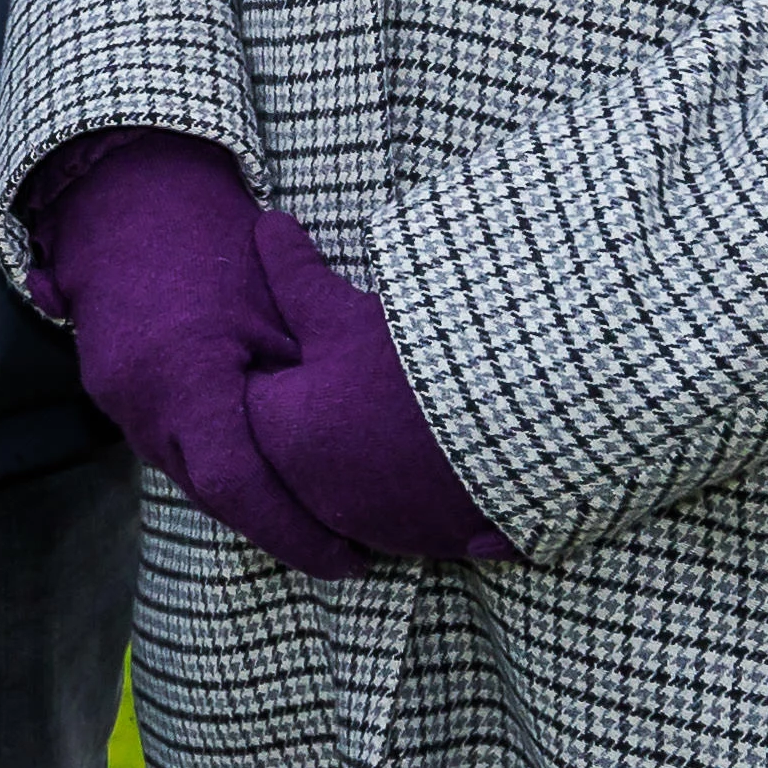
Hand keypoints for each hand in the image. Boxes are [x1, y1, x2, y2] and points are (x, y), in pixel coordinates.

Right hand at [22, 132, 374, 576]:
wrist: (125, 191)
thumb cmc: (212, 238)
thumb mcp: (275, 305)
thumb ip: (307, 380)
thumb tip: (368, 449)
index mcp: (184, 382)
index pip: (242, 492)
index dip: (300, 537)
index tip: (353, 559)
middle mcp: (139, 404)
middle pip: (216, 497)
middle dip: (281, 528)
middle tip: (346, 547)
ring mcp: (116, 401)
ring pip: (190, 477)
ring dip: (248, 498)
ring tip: (312, 513)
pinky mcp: (108, 392)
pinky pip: (167, 448)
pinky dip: (215, 462)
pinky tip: (260, 465)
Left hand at [246, 208, 512, 564]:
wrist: (519, 417)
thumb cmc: (414, 358)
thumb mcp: (341, 308)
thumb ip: (291, 274)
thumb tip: (266, 226)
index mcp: (280, 434)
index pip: (248, 400)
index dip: (275, 363)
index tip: (304, 339)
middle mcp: (312, 492)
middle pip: (292, 449)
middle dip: (311, 412)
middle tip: (351, 367)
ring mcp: (370, 524)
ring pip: (346, 483)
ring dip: (357, 451)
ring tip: (394, 400)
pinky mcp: (424, 541)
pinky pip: (402, 511)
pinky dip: (407, 483)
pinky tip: (430, 443)